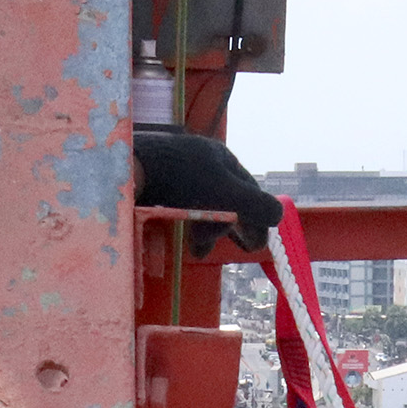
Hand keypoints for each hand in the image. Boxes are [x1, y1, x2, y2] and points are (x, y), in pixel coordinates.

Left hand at [131, 132, 280, 251]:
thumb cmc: (182, 182)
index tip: (255, 245)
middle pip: (226, 198)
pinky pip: (180, 204)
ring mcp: (177, 168)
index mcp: (222, 158)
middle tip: (235, 248)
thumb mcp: (227, 196)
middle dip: (231, 227)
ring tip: (200, 250)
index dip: (257, 219)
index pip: (249, 191)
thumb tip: (279, 216)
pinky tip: (184, 239)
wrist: (128, 168)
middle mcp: (201, 159)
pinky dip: (187, 222)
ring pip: (203, 203)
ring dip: (208, 229)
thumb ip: (257, 206)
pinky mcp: (156, 180)